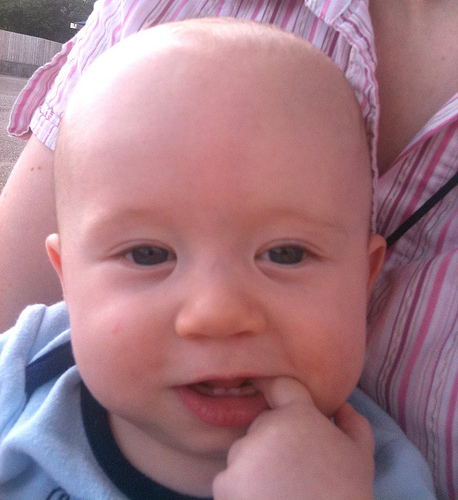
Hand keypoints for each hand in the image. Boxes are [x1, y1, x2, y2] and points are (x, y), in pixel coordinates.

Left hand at [213, 377, 373, 499]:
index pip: (278, 386)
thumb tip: (342, 404)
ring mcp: (243, 454)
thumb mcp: (360, 455)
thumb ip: (353, 421)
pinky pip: (229, 479)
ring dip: (255, 466)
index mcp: (297, 415)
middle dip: (271, 442)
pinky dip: (240, 490)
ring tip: (279, 491)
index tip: (258, 381)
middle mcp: (266, 427)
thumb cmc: (345, 494)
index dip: (269, 383)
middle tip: (291, 469)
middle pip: (260, 426)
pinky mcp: (226, 483)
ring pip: (244, 453)